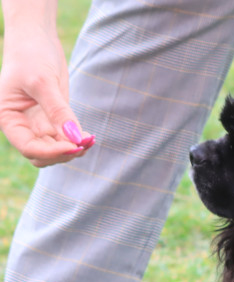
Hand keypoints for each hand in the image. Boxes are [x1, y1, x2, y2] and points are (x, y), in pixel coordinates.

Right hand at [0, 23, 93, 166]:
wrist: (36, 39)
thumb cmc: (31, 56)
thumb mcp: (43, 82)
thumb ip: (58, 111)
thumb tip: (75, 138)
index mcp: (8, 118)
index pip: (29, 148)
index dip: (51, 152)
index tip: (73, 146)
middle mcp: (21, 125)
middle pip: (43, 155)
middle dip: (63, 153)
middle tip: (85, 142)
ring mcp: (38, 124)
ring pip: (55, 150)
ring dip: (73, 149)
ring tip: (90, 139)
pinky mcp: (53, 120)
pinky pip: (65, 139)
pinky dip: (77, 141)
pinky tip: (89, 136)